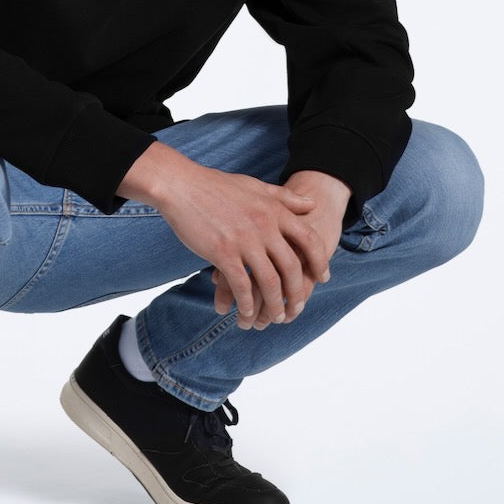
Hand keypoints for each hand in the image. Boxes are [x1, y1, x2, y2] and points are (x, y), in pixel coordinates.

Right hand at [211, 169, 348, 328]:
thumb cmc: (216, 185)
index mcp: (274, 210)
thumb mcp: (256, 186)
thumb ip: (285, 197)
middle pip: (292, 267)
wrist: (181, 185)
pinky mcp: (223, 253)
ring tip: (275, 318)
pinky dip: (247, 304)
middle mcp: (264, 226)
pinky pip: (242, 286)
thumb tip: (311, 204)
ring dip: (275, 305)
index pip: (309, 240)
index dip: (319, 261)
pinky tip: (246, 313)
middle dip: (298, 293)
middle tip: (297, 308)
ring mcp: (245, 240)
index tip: (323, 277)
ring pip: (270, 282)